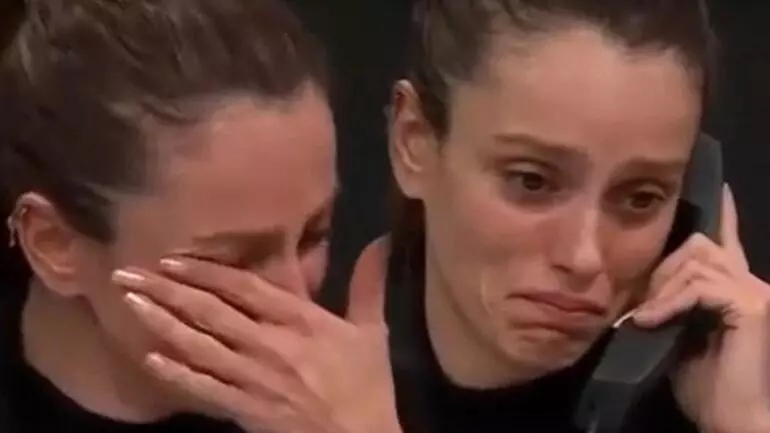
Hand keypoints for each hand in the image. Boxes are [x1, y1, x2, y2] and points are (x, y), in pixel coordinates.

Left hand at [112, 256, 399, 432]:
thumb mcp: (373, 331)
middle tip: (128, 272)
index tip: (172, 258)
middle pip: (210, 312)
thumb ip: (369, 283)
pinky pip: (204, 388)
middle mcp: (270, 344)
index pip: (245, 288)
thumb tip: (382, 239)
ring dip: (160, 323)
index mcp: (300, 321)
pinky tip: (149, 357)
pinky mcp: (245, 408)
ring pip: (199, 346)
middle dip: (167, 290)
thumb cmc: (366, 384)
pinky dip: (176, 373)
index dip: (206, 272)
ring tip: (129, 303)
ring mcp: (253, 378)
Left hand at [631, 186, 769, 432]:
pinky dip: (669, 302)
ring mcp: (755, 292)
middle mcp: (749, 283)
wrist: (729, 418)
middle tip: (642, 306)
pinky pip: (699, 286)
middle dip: (661, 271)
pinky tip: (649, 322)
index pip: (725, 243)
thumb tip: (643, 290)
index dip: (721, 214)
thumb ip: (669, 304)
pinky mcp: (752, 306)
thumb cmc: (704, 384)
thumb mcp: (676, 334)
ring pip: (695, 262)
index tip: (720, 187)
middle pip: (697, 247)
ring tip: (644, 319)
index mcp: (733, 289)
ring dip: (661, 289)